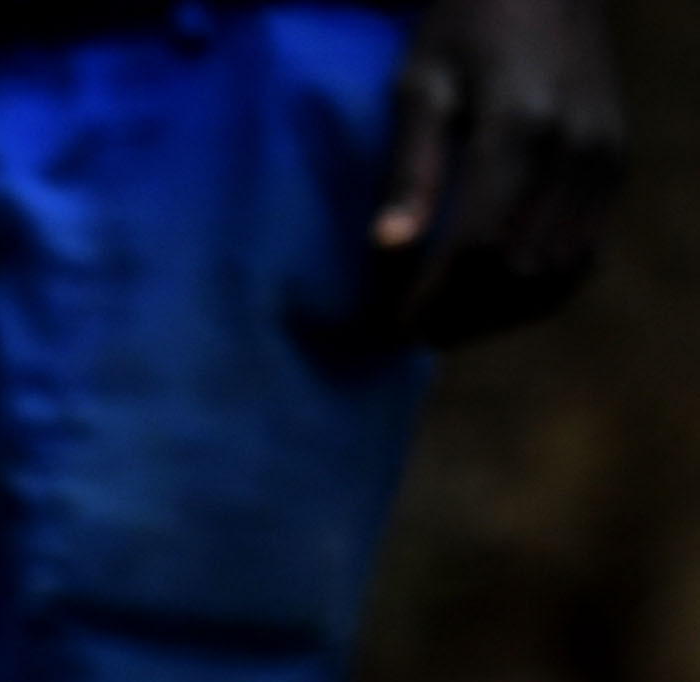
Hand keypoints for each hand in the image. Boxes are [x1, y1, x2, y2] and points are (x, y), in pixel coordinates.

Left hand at [376, 0, 625, 348]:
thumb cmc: (466, 32)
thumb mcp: (421, 87)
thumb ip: (409, 169)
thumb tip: (387, 248)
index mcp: (518, 129)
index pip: (476, 247)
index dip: (434, 297)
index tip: (394, 320)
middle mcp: (573, 150)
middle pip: (517, 272)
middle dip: (461, 314)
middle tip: (412, 329)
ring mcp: (603, 161)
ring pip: (556, 275)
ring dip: (500, 313)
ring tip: (447, 320)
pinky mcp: (615, 167)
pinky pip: (585, 254)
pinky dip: (539, 290)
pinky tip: (493, 297)